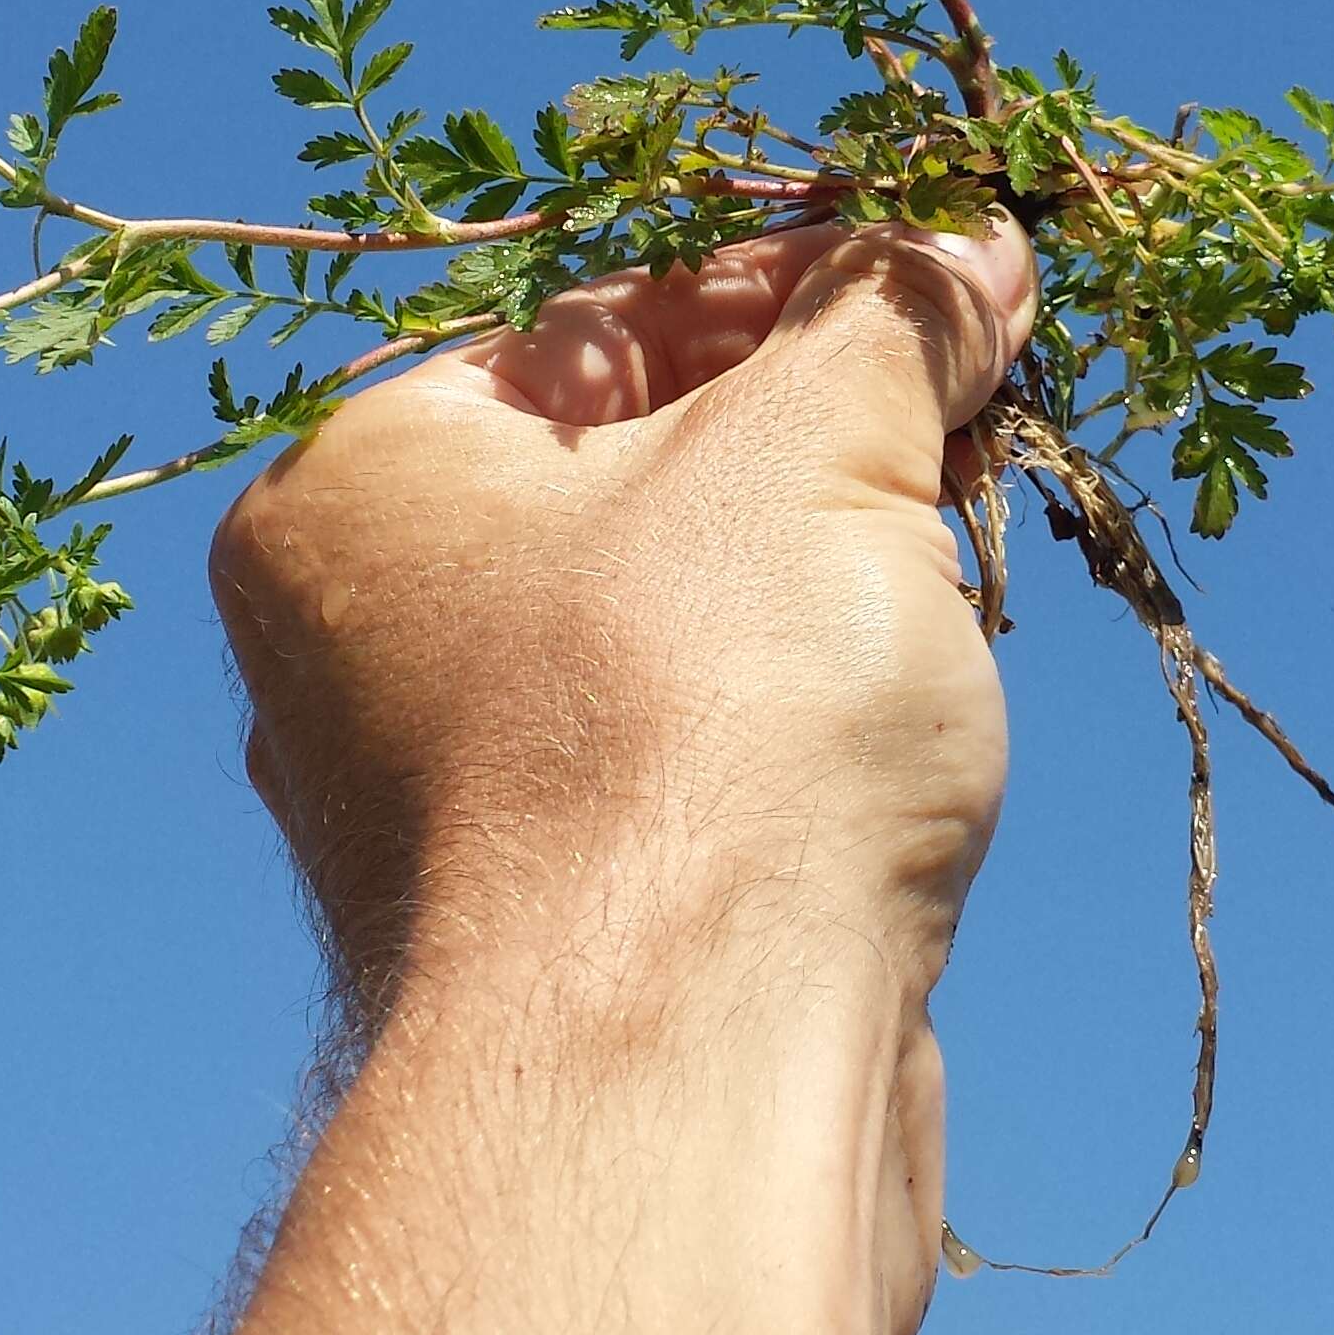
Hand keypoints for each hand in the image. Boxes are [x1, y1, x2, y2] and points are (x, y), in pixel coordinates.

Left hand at [210, 215, 1037, 1036]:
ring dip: (832, 579)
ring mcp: (453, 806)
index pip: (593, 318)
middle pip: (632, 471)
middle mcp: (361, 645)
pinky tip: (918, 718)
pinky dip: (807, 724)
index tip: (946, 269)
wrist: (684, 1084)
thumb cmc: (699, 727)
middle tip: (978, 397)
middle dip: (820, 433)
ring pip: (676, 627)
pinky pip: (697, 770)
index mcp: (355, 491)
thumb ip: (887, 325)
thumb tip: (964, 250)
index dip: (791, 278)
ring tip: (966, 550)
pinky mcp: (565, 934)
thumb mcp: (812, 453)